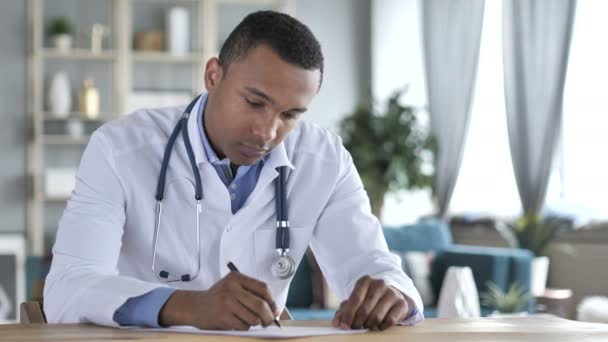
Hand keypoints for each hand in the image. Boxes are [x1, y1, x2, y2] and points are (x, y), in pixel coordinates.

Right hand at [159, 272, 278, 329]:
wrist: (194, 306)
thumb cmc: (217, 298)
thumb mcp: (233, 287)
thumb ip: (251, 293)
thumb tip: (274, 309)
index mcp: (236, 277)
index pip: (263, 288)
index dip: (272, 300)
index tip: (274, 309)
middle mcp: (232, 288)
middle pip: (260, 305)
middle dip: (268, 317)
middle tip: (268, 322)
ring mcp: (227, 302)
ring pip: (253, 318)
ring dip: (254, 323)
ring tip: (246, 319)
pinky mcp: (223, 317)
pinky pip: (243, 326)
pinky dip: (244, 327)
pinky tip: (236, 322)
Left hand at [331, 275, 410, 330]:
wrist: (391, 296)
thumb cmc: (368, 299)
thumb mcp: (356, 301)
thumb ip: (344, 311)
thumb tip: (336, 323)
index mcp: (365, 281)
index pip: (355, 299)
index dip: (348, 315)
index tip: (344, 326)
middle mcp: (380, 284)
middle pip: (365, 309)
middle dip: (358, 322)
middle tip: (355, 328)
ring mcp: (392, 293)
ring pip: (376, 317)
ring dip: (369, 325)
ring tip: (366, 326)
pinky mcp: (402, 303)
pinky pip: (389, 321)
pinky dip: (382, 327)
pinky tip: (378, 326)